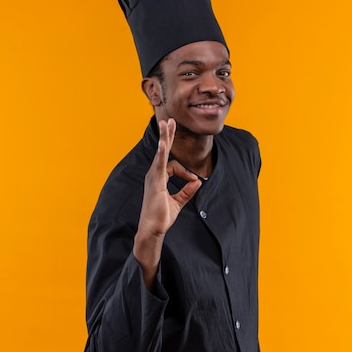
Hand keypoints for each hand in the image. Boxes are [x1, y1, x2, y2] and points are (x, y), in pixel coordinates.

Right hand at [133, 119, 201, 289]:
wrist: (153, 230)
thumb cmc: (162, 217)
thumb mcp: (178, 202)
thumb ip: (187, 191)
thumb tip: (197, 182)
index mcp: (158, 178)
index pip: (173, 166)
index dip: (186, 173)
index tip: (194, 182)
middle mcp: (154, 175)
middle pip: (162, 151)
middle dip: (167, 135)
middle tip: (170, 120)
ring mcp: (153, 177)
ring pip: (160, 153)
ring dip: (165, 138)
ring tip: (166, 123)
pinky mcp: (155, 182)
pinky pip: (159, 164)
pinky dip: (162, 153)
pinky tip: (164, 144)